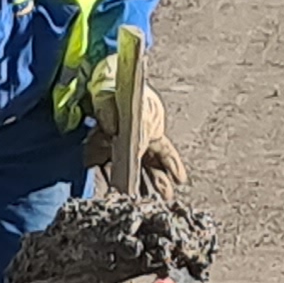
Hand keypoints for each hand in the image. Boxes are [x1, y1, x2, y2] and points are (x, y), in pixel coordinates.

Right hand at [85, 76, 187, 199]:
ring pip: (148, 166)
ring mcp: (139, 143)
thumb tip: (111, 128)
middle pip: (130, 171)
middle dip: (139, 188)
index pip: (109, 163)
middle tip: (145, 204)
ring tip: (167, 196)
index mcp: (104, 140)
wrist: (123, 79)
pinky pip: (164, 154)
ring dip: (158, 182)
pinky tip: (180, 178)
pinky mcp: (154, 137)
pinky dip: (172, 166)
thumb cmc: (109, 90)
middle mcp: (121, 145)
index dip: (115, 179)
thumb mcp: (106, 98)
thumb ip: (107, 112)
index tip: (121, 193)